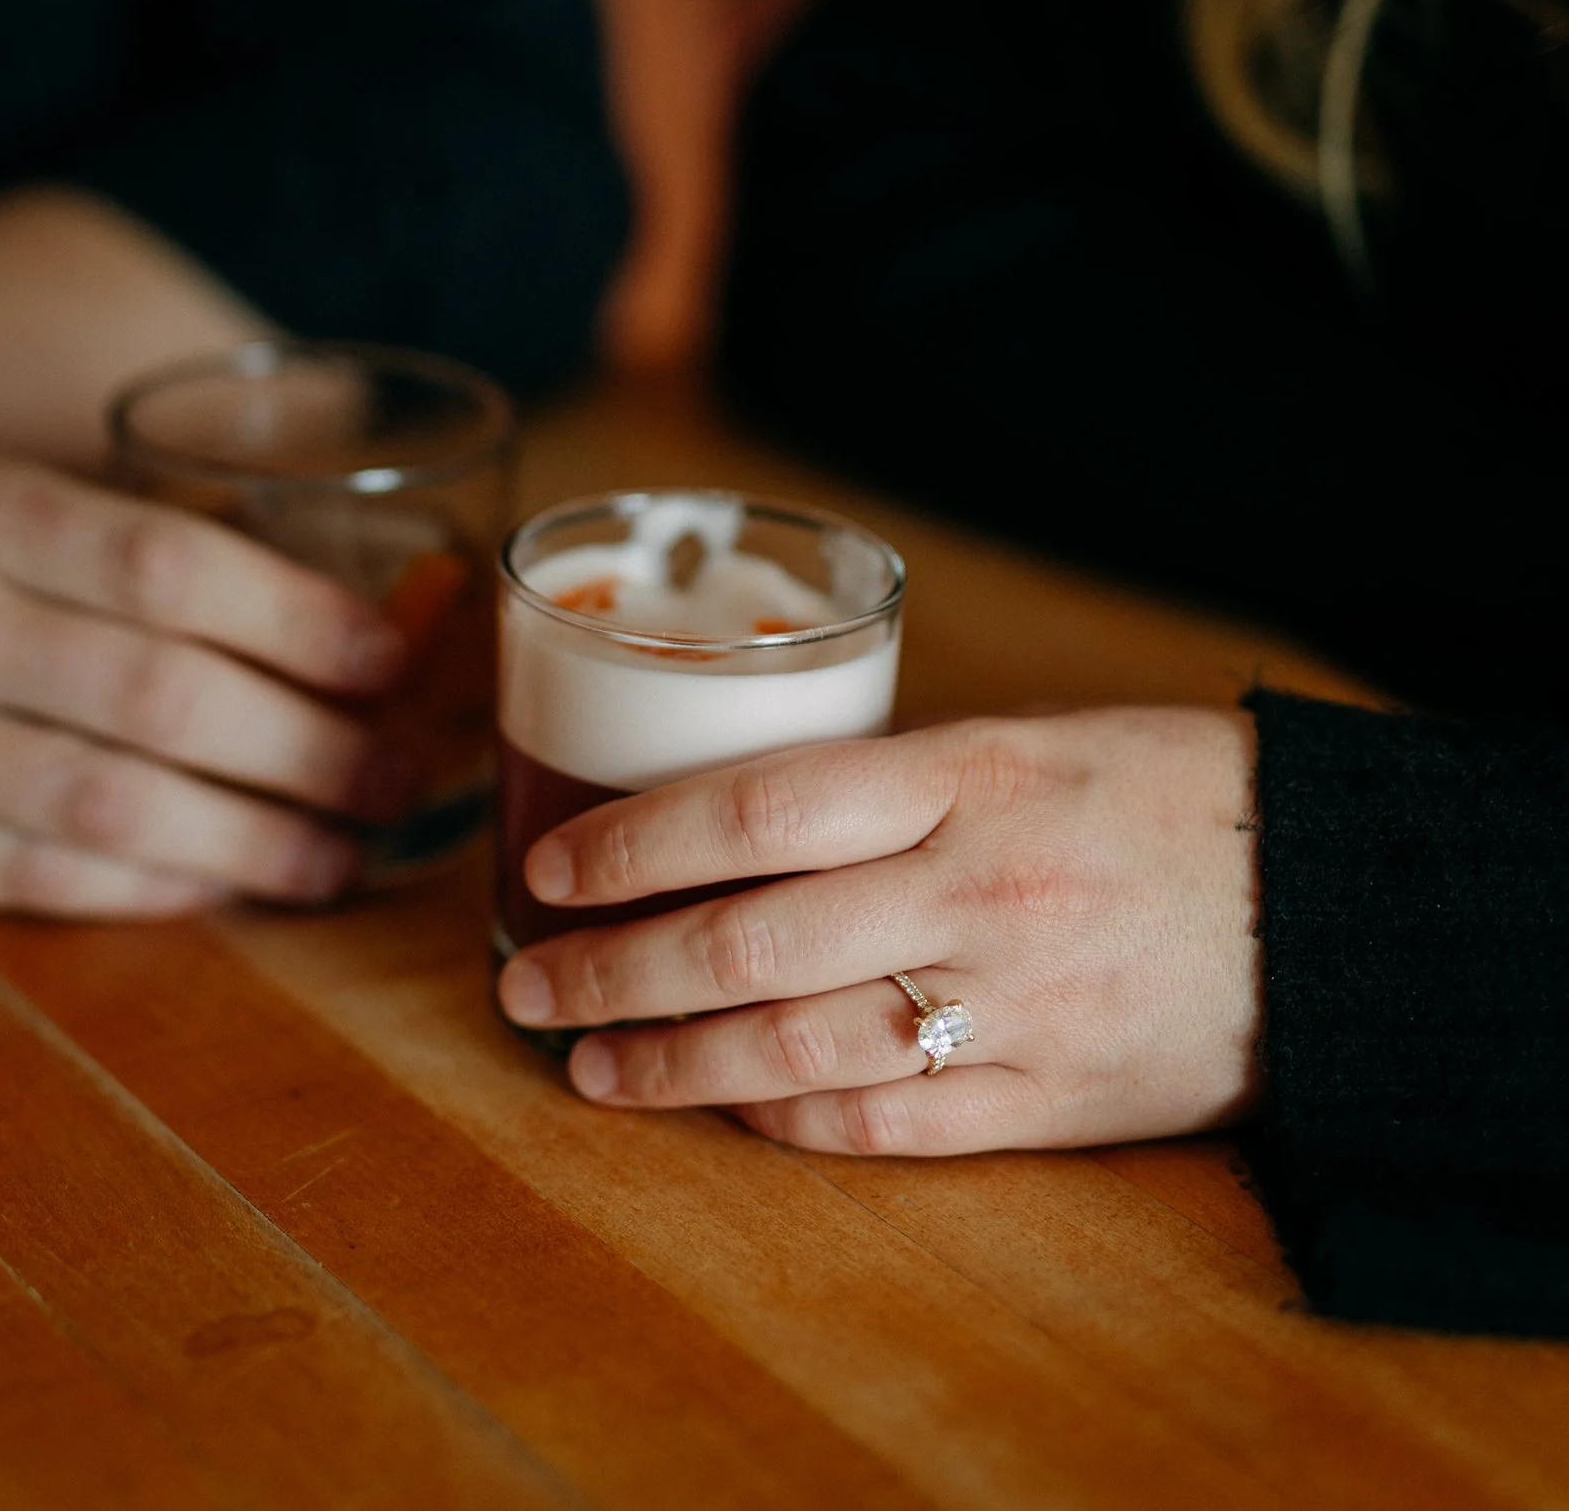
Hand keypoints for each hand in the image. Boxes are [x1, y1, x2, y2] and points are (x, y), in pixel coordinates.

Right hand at [0, 450, 406, 915]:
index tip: (390, 658)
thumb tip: (275, 592)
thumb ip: (72, 533)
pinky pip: (36, 880)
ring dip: (255, 843)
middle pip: (166, 698)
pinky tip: (224, 884)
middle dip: (312, 747)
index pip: (170, 566)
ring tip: (342, 854)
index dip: (304, 621)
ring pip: (116, 809)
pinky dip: (150, 889)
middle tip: (398, 773)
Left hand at [494, 709, 1261, 1152]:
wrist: (1339, 905)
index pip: (756, 807)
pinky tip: (720, 1107)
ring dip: (671, 1061)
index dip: (632, 843)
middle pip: (749, 941)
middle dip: (613, 969)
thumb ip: (886, 785)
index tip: (550, 867)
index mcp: (969, 776)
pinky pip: (888, 1123)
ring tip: (586, 1062)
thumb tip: (721, 823)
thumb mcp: (1026, 742)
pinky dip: (786, 1117)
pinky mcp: (1055, 1099)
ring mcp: (1018, 1005)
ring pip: (799, 1045)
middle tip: (524, 983)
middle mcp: (981, 889)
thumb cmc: (1161, 799)